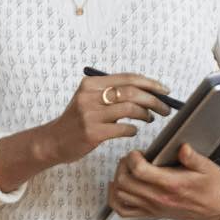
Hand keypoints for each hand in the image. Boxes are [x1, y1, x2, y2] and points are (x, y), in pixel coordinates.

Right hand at [33, 73, 174, 164]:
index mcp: (91, 84)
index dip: (150, 83)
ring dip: (146, 114)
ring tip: (150, 119)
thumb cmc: (77, 121)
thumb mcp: (88, 100)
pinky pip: (123, 128)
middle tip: (166, 108)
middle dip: (154, 100)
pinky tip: (132, 130)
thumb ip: (112, 93)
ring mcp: (90, 115)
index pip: (128, 78)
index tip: (164, 91)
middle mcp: (89, 96)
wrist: (53, 141)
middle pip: (131, 92)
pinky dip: (133, 129)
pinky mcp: (92, 133)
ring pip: (129, 108)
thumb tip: (147, 91)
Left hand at [108, 145, 219, 219]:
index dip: (133, 158)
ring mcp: (153, 207)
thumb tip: (182, 147)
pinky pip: (124, 211)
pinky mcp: (152, 213)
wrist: (219, 208)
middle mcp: (159, 198)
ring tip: (128, 169)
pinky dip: (115, 199)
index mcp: (171, 184)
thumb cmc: (213, 187)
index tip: (139, 152)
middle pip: (125, 182)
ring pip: (121, 195)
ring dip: (119, 179)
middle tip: (132, 158)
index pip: (140, 171)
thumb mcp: (207, 167)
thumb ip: (193, 157)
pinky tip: (119, 187)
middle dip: (123, 165)